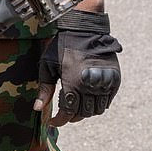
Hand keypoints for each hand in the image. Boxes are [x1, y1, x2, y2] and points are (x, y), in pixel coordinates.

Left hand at [34, 11, 121, 126]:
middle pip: (82, 113)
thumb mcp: (48, 64)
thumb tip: (37, 109)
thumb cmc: (63, 45)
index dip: (60, 120)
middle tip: (64, 111)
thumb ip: (44, 89)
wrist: (85, 28)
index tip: (53, 121)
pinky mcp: (114, 81)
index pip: (68, 113)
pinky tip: (88, 97)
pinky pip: (106, 102)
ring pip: (95, 111)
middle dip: (71, 116)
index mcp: (73, 83)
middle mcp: (90, 86)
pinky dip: (97, 104)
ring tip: (76, 103)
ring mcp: (104, 84)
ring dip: (85, 112)